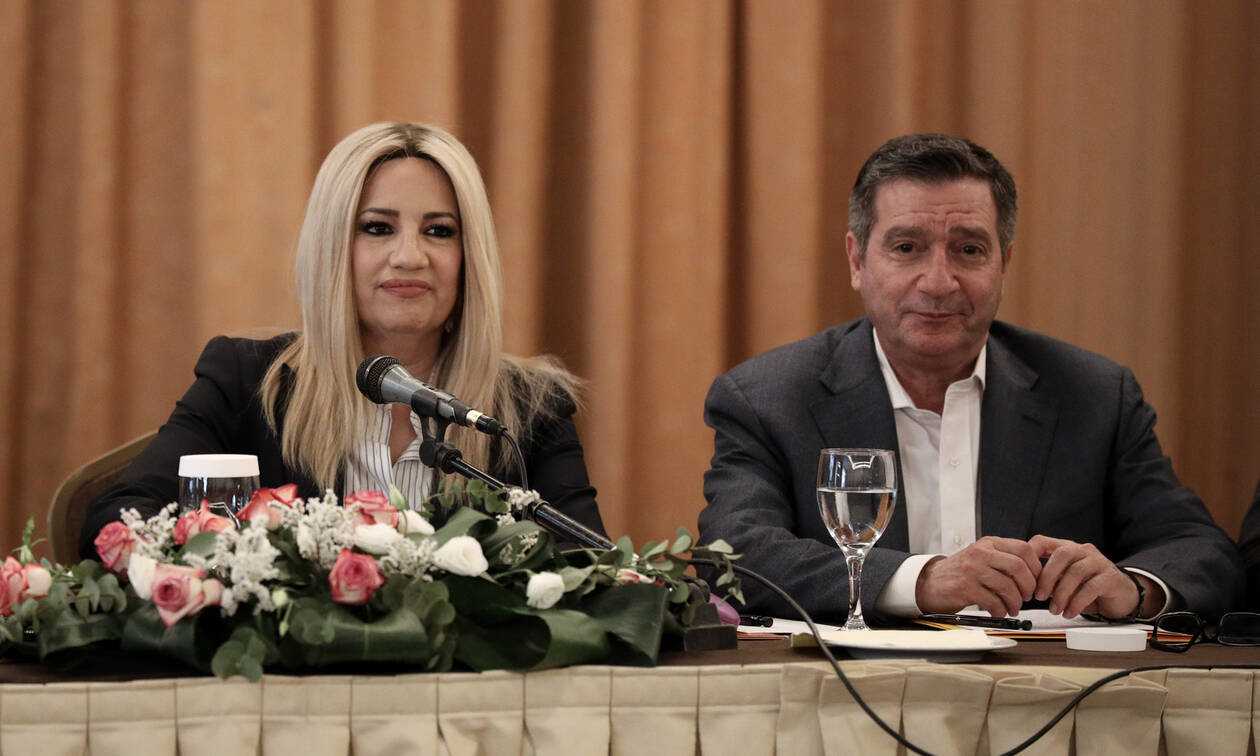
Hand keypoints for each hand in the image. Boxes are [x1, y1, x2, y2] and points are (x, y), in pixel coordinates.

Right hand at [916, 536, 1041, 616]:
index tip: (1036, 581)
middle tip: (1027, 597)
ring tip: (1013, 608)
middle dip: (1028, 587)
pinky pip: (993, 601)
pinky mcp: (965, 587)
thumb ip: (1004, 559)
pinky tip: (998, 612)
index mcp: (989, 544)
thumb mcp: (982, 557)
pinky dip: (1000, 610)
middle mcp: (981, 553)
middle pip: (1018, 567)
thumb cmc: (960, 573)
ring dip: (1015, 602)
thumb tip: (1035, 572)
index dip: (1036, 567)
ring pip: (1007, 586)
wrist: (929, 582)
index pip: (1024, 549)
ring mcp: (972, 569)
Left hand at [1029, 535, 1141, 618]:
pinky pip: (1091, 587)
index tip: (1022, 574)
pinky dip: (1077, 602)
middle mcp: (1083, 550)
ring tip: (1055, 610)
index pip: (1043, 541)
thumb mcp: (1064, 579)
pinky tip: (1069, 612)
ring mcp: (1099, 562)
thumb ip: (1049, 578)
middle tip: (1038, 597)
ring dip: (1061, 594)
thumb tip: (1025, 586)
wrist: (1121, 595)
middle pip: (1061, 555)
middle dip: (1047, 577)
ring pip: (1076, 572)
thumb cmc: (1088, 586)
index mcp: (1067, 548)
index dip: (1029, 554)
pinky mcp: (1111, 577)